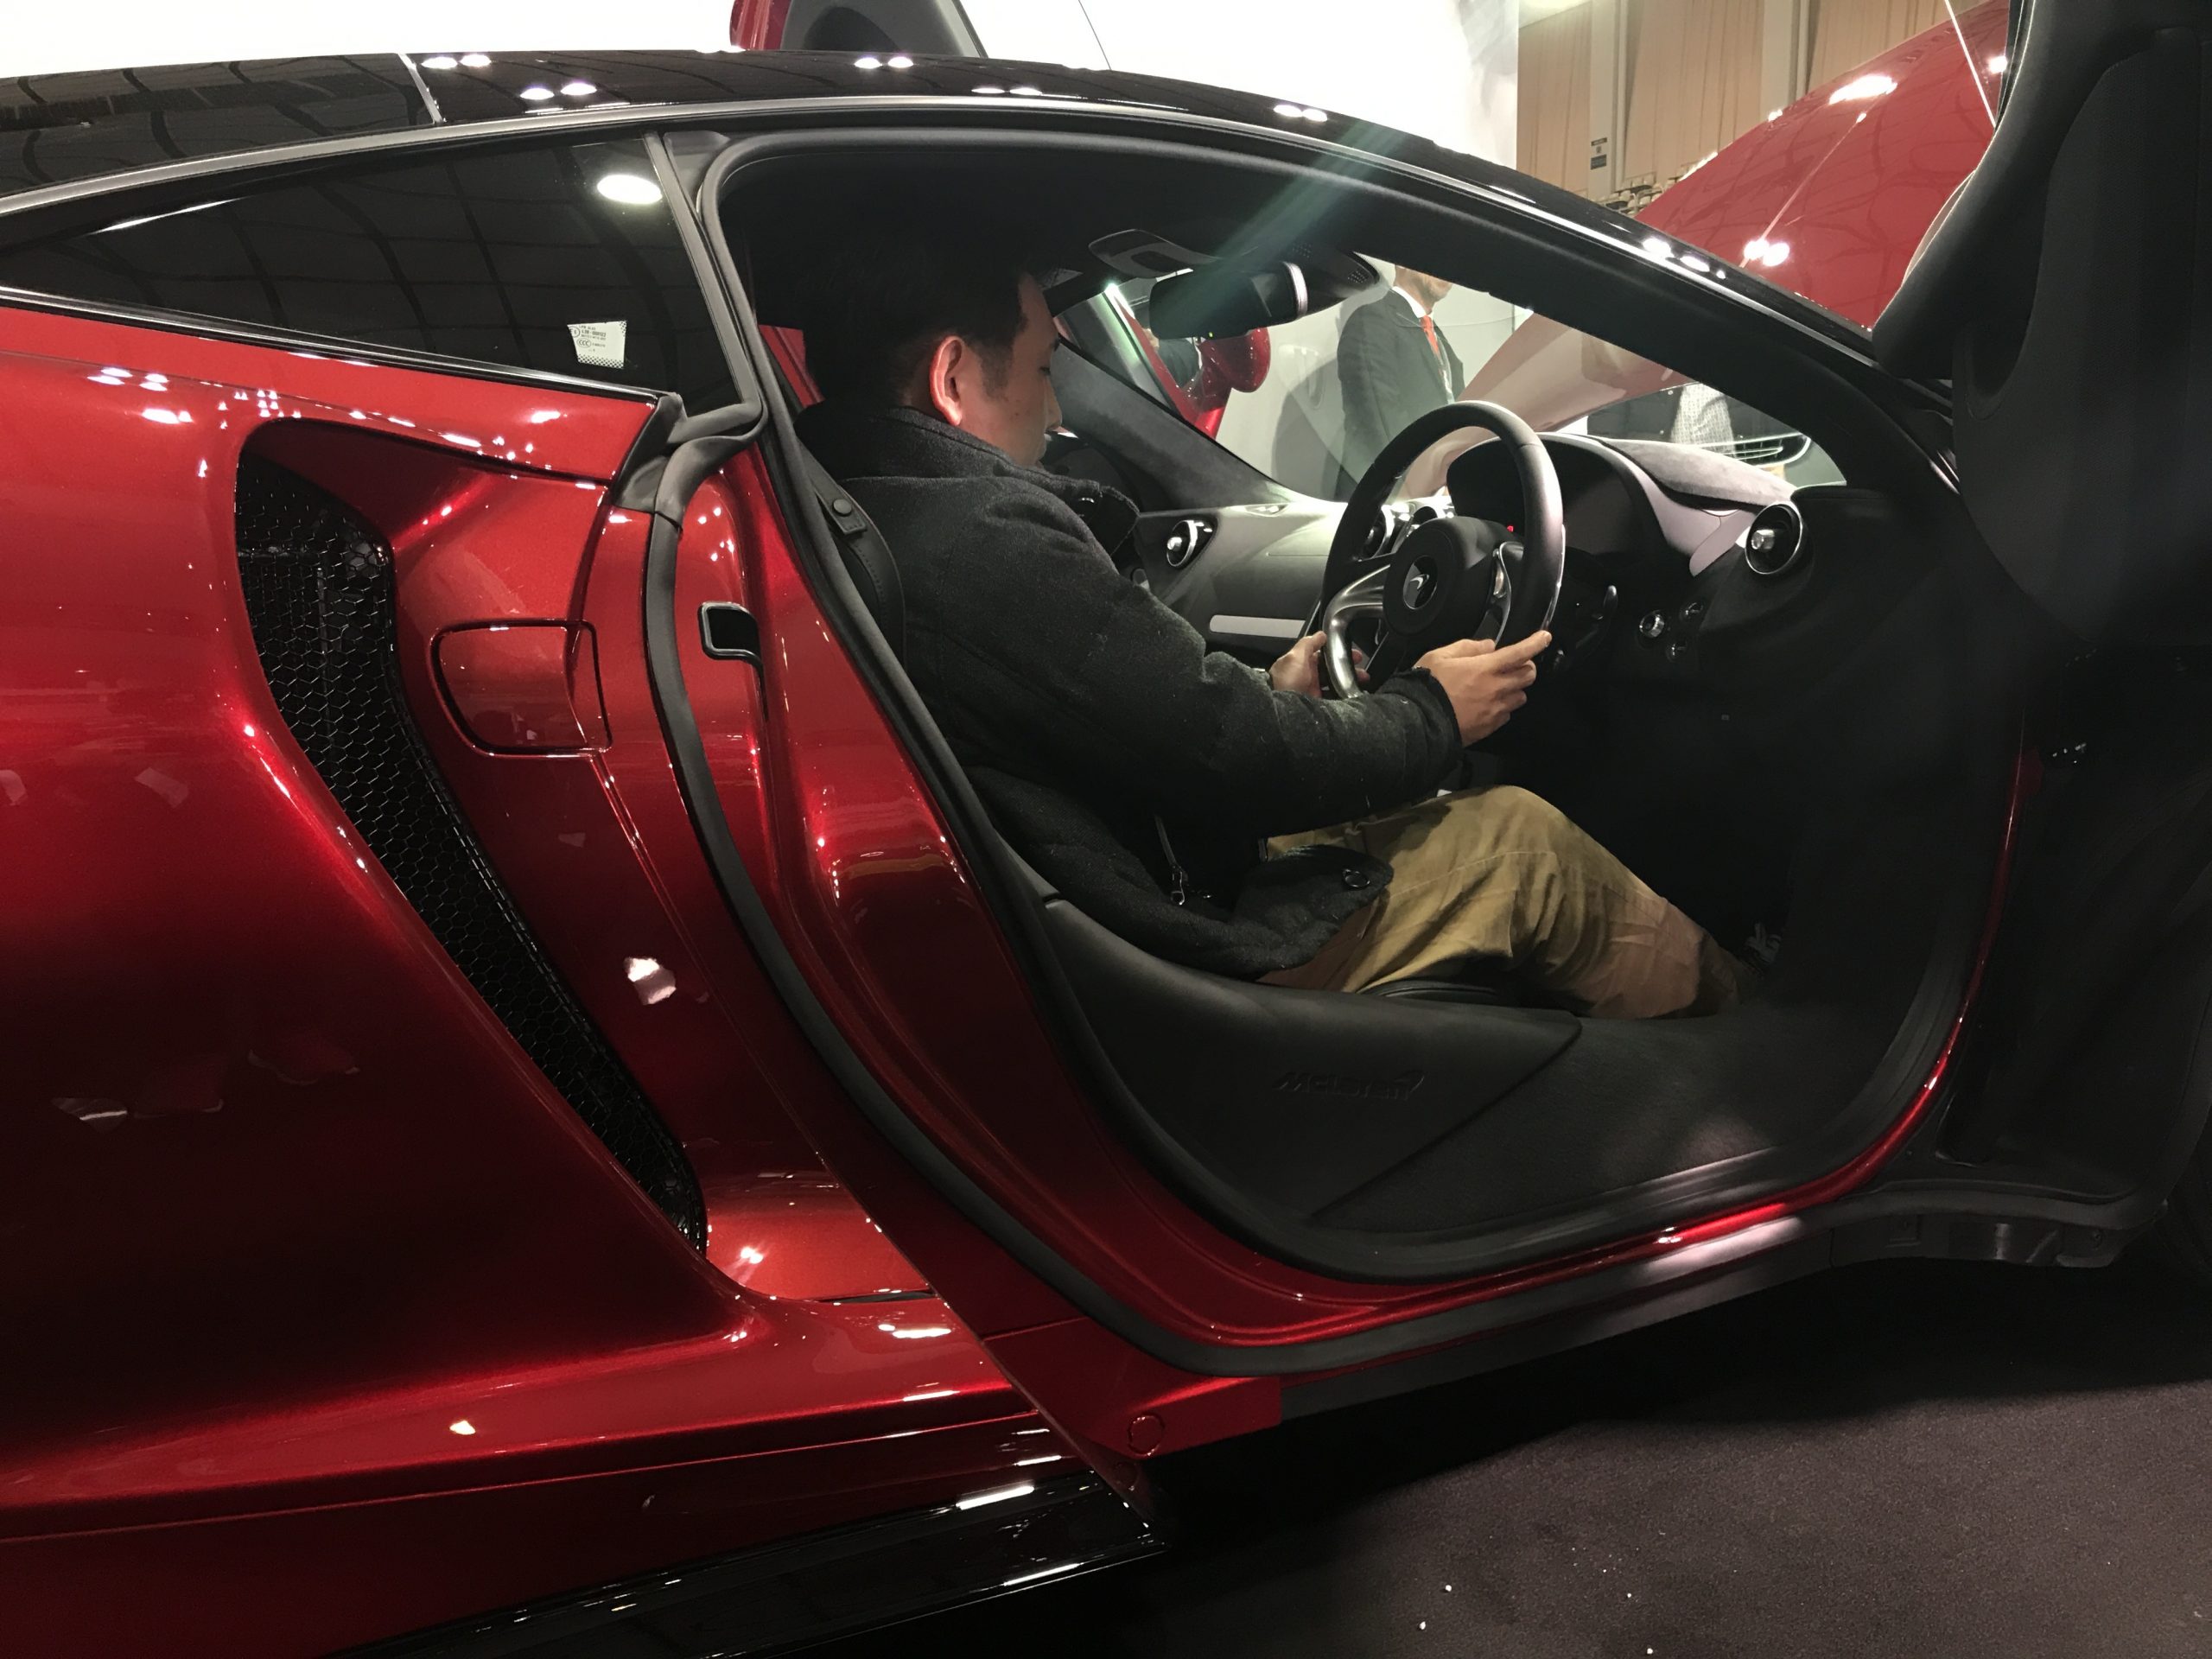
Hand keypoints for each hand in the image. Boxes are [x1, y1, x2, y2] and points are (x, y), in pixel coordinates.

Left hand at [1269, 631, 1366, 697]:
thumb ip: (1308, 643)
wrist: (1281, 710)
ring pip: (1335, 685)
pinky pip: (1334, 700)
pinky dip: (1343, 698)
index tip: (1355, 655)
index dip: (1339, 654)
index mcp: (1302, 663)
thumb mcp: (1294, 657)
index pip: (1324, 655)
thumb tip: (1321, 634)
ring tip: (1361, 684)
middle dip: (1348, 670)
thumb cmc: (1285, 681)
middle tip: (1362, 673)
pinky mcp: (1317, 706)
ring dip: (1348, 683)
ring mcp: (1312, 692)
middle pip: (1332, 671)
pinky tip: (1352, 696)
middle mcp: (1308, 677)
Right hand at [1417, 630, 1550, 744]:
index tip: (1544, 638)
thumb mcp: (1439, 656)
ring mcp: (1495, 709)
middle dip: (1526, 667)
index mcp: (1484, 668)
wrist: (1420, 722)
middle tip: (1513, 665)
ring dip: (1515, 689)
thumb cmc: (1427, 687)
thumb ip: (1467, 647)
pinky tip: (1487, 705)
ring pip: (1521, 697)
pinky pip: (1507, 715)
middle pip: (1529, 676)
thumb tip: (1488, 646)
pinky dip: (1503, 708)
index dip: (1535, 643)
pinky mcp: (1490, 727)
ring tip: (1498, 688)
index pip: (1519, 653)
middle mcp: (1496, 689)